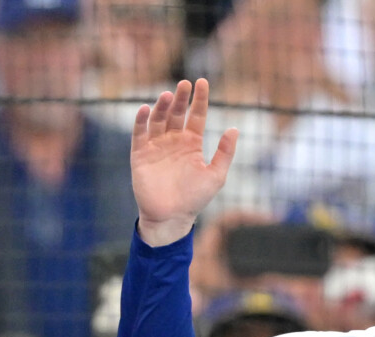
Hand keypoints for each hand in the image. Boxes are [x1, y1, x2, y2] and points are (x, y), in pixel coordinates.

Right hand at [132, 79, 238, 245]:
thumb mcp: (216, 175)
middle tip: (185, 84)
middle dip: (181, 98)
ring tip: (168, 95)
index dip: (200, 99)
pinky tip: (145, 108)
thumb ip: (225, 153)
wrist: (172, 217)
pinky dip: (141, 120)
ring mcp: (156, 146)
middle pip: (177, 113)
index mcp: (192, 144)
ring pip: (158, 119)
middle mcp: (173, 141)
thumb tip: (234, 129)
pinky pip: (139, 133)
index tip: (202, 82)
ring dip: (163, 106)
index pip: (196, 115)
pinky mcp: (139, 154)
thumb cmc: (195, 198)